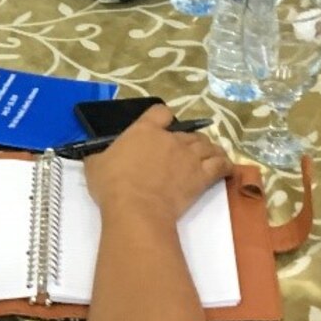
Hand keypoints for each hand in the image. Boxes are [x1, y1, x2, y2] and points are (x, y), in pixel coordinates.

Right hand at [82, 105, 232, 226]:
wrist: (136, 208)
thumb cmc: (112, 186)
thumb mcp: (95, 166)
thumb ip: (99, 156)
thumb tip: (96, 156)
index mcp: (145, 131)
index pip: (160, 112)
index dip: (163, 118)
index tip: (162, 127)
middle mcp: (171, 139)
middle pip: (188, 132)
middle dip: (188, 140)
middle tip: (183, 152)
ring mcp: (189, 156)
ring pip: (208, 145)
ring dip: (209, 150)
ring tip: (208, 157)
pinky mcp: (202, 176)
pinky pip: (220, 165)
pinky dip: (224, 165)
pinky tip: (225, 168)